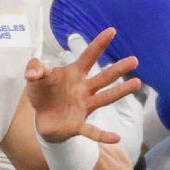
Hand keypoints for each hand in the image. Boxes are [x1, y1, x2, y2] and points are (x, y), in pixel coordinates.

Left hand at [26, 28, 141, 143]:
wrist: (42, 119)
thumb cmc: (43, 94)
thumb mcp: (35, 78)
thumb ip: (34, 68)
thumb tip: (32, 72)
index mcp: (74, 74)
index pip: (88, 56)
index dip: (99, 44)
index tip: (112, 31)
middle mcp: (84, 89)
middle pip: (104, 77)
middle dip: (118, 68)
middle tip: (134, 60)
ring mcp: (84, 106)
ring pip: (105, 98)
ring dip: (120, 92)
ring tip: (137, 83)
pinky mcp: (78, 124)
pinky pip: (92, 131)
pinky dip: (102, 135)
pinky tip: (116, 138)